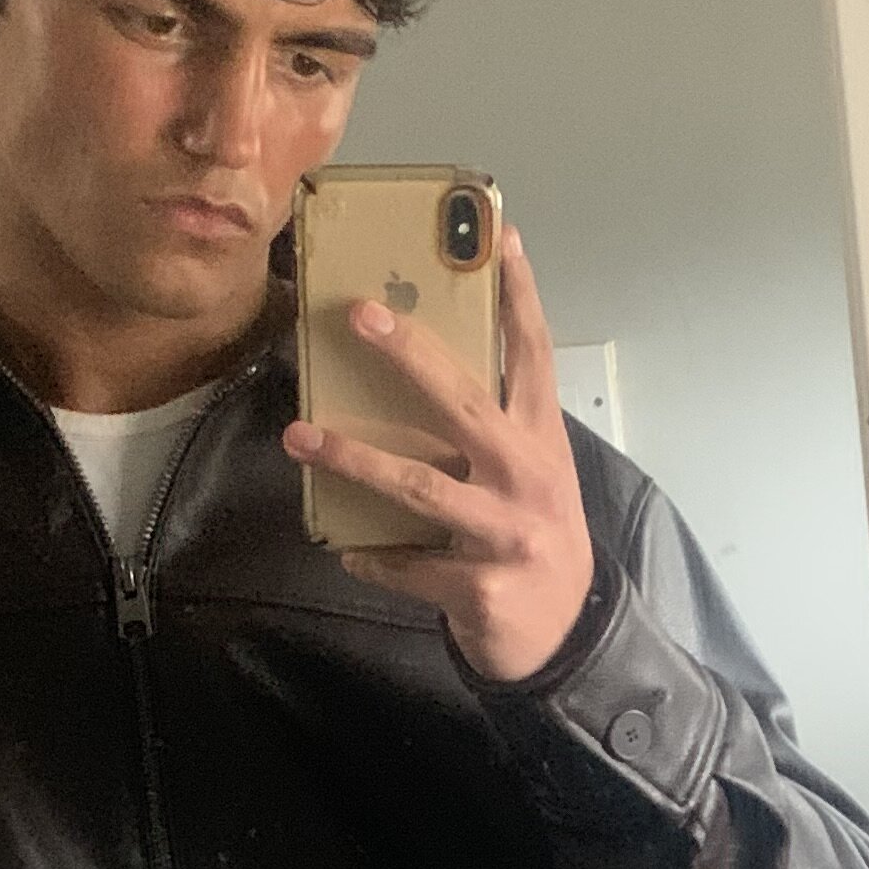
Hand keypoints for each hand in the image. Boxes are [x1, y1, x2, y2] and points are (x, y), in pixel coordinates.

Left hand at [284, 226, 595, 683]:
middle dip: (409, 356)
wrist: (570, 638)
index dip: (518, 292)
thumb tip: (416, 373)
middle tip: (359, 316)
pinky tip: (348, 550)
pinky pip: (405, 566)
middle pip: (464, 403)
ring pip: (419, 485)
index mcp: (541, 440)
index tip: (499, 231)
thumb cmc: (536, 539)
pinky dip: (372, 559)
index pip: (533, 353)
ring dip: (353, 459)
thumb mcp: (533, 475)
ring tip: (299, 436)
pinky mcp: (478, 586)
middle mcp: (528, 477)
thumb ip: (492, 430)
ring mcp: (505, 533)